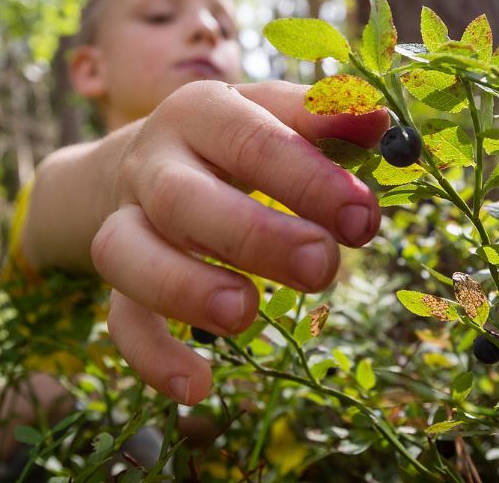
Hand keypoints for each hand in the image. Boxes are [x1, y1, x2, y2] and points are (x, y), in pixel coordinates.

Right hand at [91, 80, 387, 404]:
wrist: (142, 160)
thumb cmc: (233, 138)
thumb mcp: (272, 114)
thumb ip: (322, 117)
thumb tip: (379, 121)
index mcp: (200, 113)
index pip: (250, 138)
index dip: (307, 178)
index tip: (361, 216)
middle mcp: (153, 164)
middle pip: (183, 198)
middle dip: (254, 236)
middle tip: (321, 267)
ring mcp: (127, 220)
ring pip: (125, 253)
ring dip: (183, 288)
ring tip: (244, 315)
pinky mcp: (119, 279)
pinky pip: (120, 319)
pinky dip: (151, 355)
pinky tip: (197, 386)